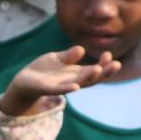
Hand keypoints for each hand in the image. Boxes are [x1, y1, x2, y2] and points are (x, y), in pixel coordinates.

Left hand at [0, 46, 121, 117]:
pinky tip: (76, 86)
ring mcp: (62, 86)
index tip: (109, 54)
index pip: (94, 69)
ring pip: (79, 83)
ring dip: (89, 78)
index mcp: (76, 73)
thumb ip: (69, 56)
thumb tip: (81, 49)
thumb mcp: (58, 59)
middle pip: (92, 78)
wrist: (24, 81)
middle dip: (104, 71)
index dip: (103, 63)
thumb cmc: (44, 70)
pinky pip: (60, 90)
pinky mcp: (48, 89)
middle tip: (116, 64)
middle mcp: (73, 81)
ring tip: (97, 70)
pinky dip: (68, 89)